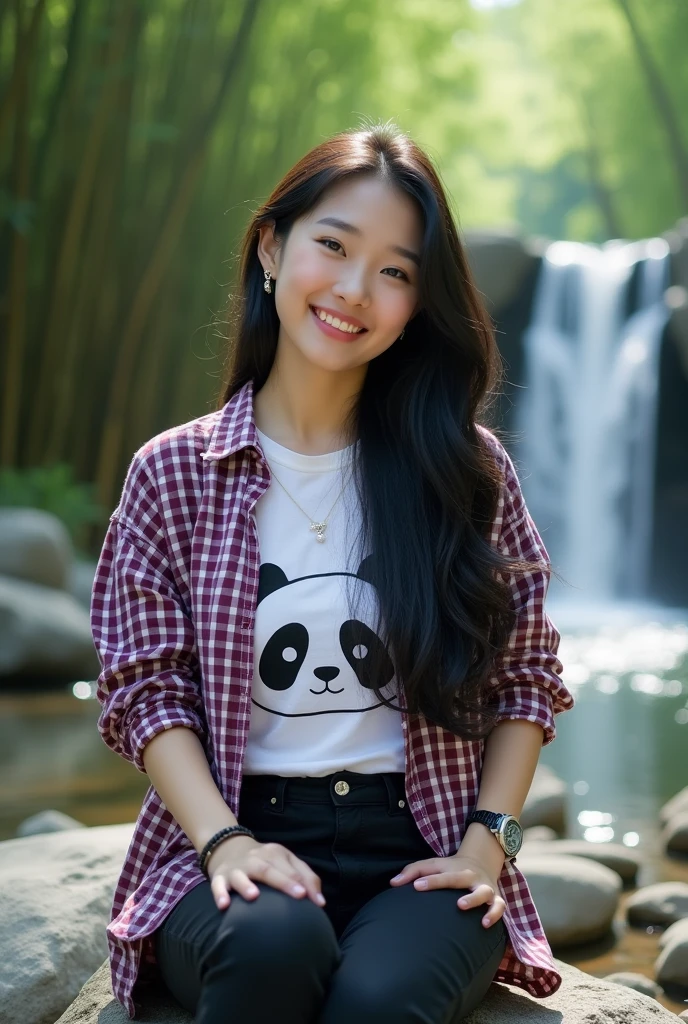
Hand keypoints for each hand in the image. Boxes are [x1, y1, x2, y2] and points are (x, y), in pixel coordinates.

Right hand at [205, 834, 325, 911]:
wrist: (230, 848)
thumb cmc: (266, 862)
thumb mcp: (287, 862)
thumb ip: (306, 877)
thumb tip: (320, 902)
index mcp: (274, 854)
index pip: (292, 868)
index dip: (304, 884)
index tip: (315, 902)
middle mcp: (255, 859)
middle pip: (269, 869)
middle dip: (284, 882)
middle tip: (299, 896)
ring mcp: (236, 868)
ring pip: (241, 875)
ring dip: (246, 885)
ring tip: (253, 896)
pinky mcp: (219, 878)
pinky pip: (217, 885)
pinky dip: (219, 894)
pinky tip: (224, 905)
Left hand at [389, 851, 505, 927]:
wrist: (481, 862)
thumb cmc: (450, 869)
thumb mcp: (433, 865)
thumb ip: (413, 872)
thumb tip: (392, 883)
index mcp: (453, 869)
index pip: (439, 873)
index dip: (429, 880)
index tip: (416, 887)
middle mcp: (469, 877)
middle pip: (461, 879)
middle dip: (455, 887)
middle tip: (455, 902)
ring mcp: (483, 887)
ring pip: (484, 893)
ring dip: (478, 901)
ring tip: (472, 913)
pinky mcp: (495, 898)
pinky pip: (499, 907)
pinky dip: (495, 914)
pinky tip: (486, 924)